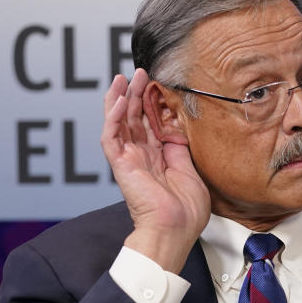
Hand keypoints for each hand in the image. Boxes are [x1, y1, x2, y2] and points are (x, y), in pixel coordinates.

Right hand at [101, 69, 210, 272]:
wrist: (175, 228)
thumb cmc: (186, 211)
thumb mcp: (191, 171)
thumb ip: (181, 149)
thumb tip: (178, 127)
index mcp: (159, 160)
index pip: (152, 125)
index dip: (153, 105)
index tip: (158, 86)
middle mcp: (142, 158)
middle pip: (134, 119)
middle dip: (135, 95)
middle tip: (140, 74)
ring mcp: (129, 160)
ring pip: (119, 123)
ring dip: (120, 99)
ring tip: (124, 78)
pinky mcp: (120, 165)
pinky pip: (110, 137)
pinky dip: (111, 117)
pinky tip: (116, 100)